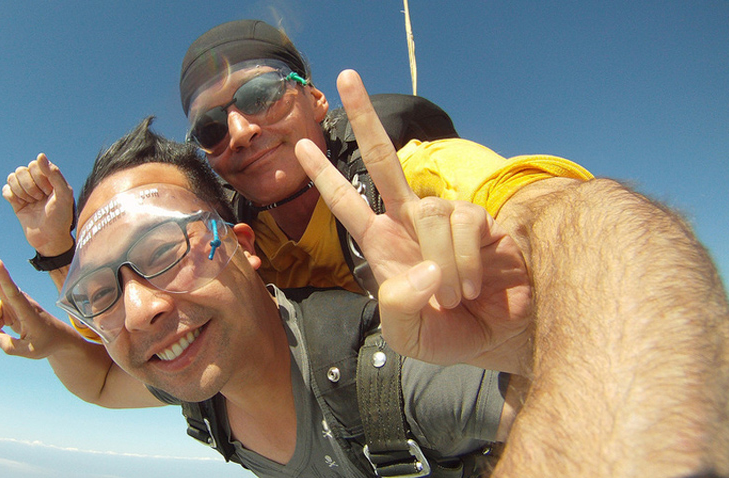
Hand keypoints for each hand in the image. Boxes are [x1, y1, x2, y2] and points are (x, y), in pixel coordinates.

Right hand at [0, 243, 81, 357]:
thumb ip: (9, 346)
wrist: (57, 338)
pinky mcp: (7, 312)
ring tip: (12, 335)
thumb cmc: (47, 342)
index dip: (5, 278)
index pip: (14, 292)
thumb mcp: (31, 352)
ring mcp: (11, 306)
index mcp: (27, 311)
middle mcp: (18, 303)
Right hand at [4, 153, 74, 255]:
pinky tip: (21, 204)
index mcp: (50, 177)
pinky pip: (6, 190)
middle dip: (30, 186)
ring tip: (32, 203)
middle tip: (40, 199)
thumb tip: (40, 156)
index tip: (49, 192)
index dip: (39, 178)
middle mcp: (37, 182)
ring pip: (12, 178)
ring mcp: (26, 192)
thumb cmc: (61, 217)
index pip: (34, 165)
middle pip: (21, 171)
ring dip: (21, 192)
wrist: (51, 240)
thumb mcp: (64, 194)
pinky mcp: (16, 203)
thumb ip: (54, 174)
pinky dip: (11, 196)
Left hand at [294, 70, 531, 373]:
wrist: (500, 339)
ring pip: (429, 212)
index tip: (301, 146)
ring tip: (453, 296)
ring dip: (441, 263)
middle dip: (363, 119)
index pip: (348, 202)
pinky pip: (462, 225)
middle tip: (345, 74)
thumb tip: (421, 269)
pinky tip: (474, 285)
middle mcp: (410, 222)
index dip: (324, 176)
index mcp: (383, 244)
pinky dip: (464, 262)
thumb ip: (400, 308)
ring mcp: (445, 218)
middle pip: (381, 160)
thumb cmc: (449, 334)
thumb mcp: (410, 336)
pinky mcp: (480, 222)